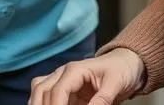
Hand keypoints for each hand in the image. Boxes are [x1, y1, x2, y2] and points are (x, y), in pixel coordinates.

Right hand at [28, 48, 145, 104]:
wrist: (125, 63)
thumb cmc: (121, 70)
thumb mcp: (116, 84)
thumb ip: (103, 99)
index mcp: (75, 69)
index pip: (57, 90)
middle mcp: (63, 73)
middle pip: (41, 89)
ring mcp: (61, 80)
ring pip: (38, 91)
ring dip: (38, 104)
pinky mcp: (64, 90)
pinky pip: (47, 97)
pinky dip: (44, 103)